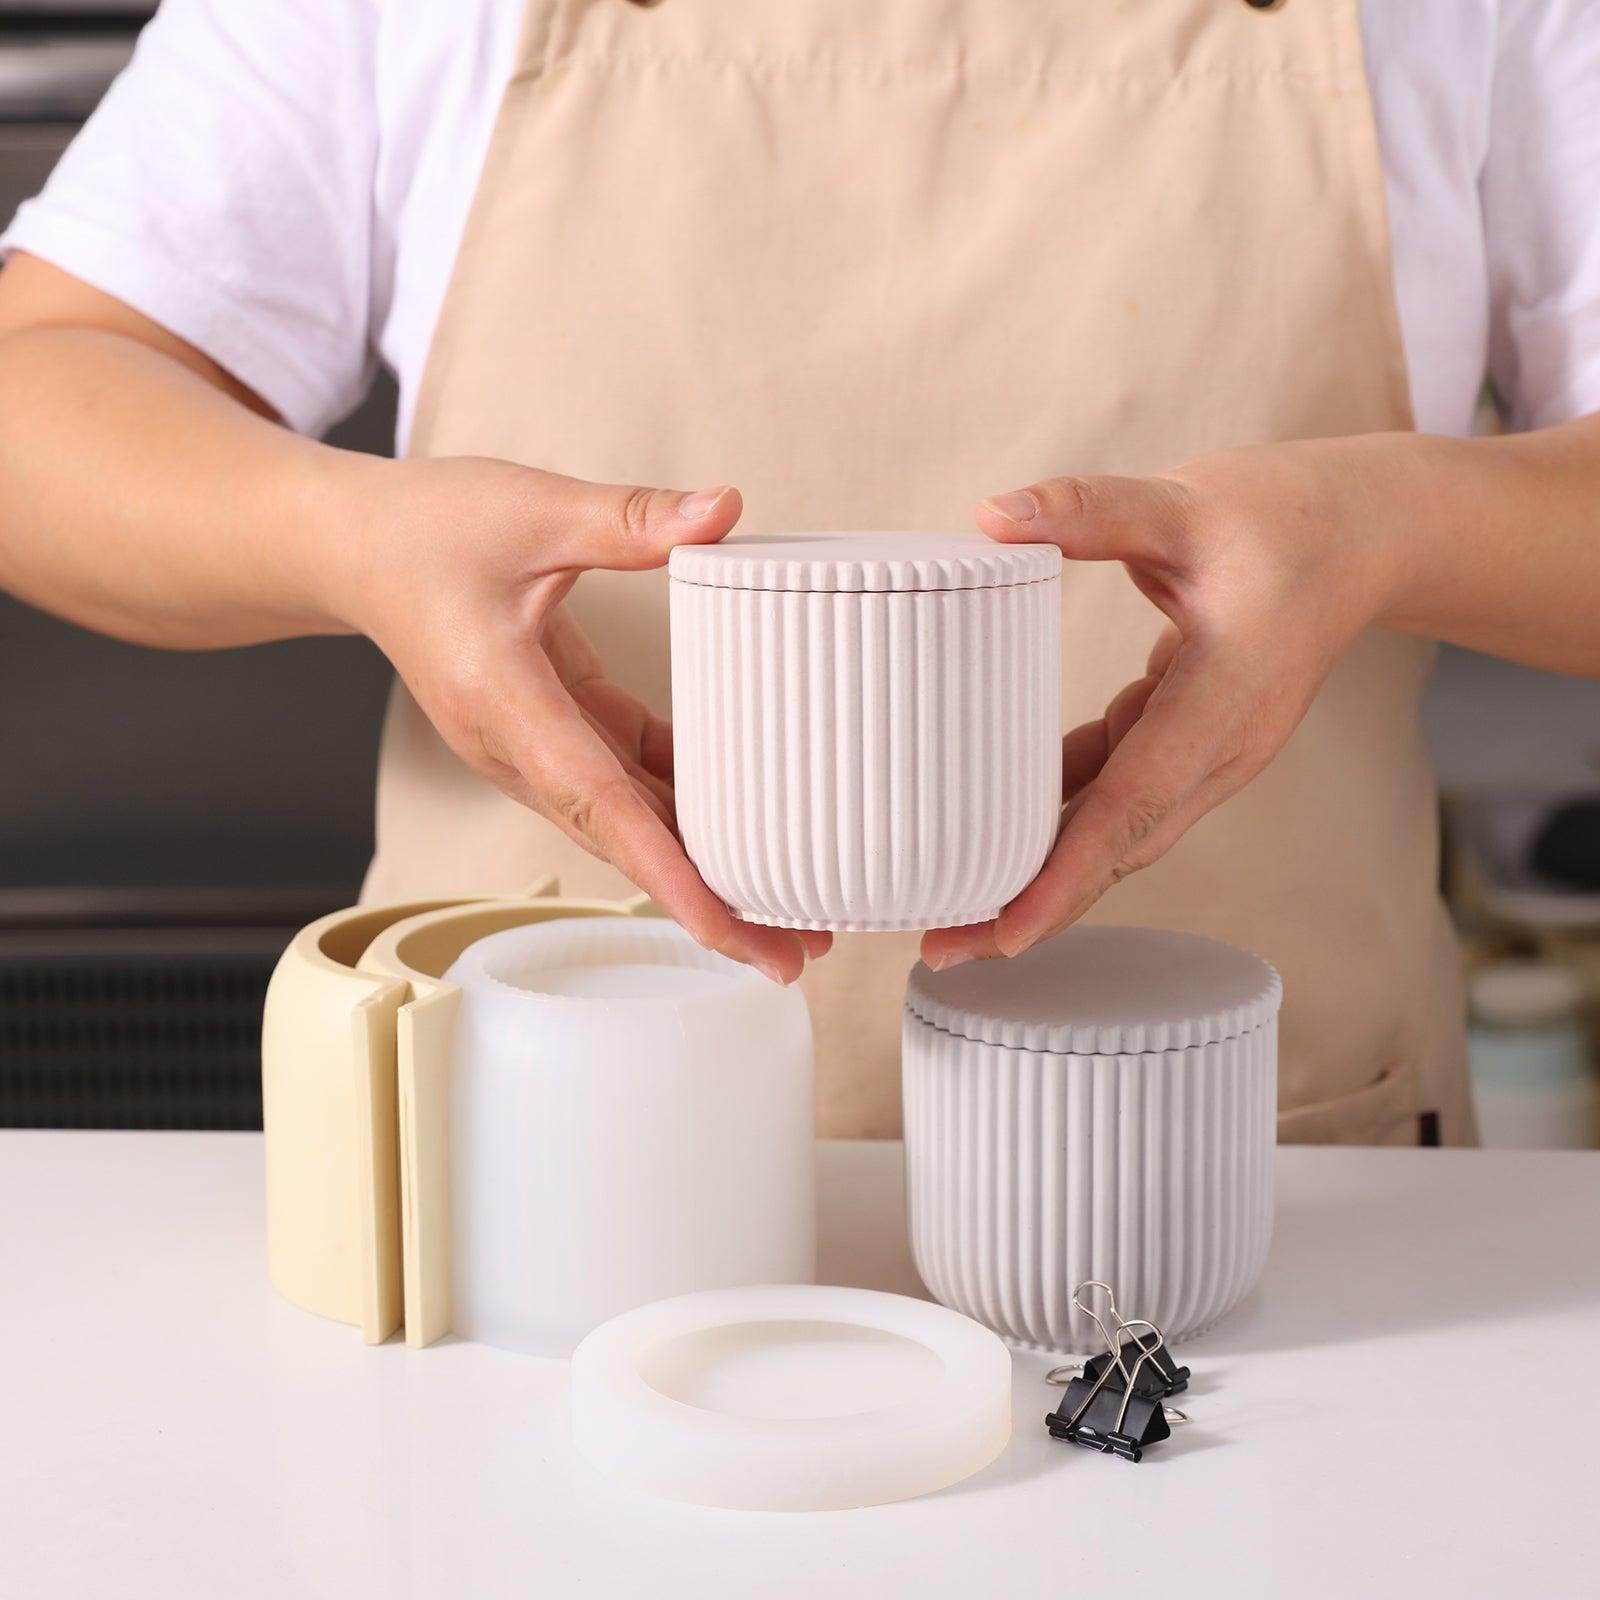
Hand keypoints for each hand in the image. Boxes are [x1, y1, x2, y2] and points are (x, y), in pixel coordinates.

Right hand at [335, 455, 826, 983]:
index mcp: (508, 706)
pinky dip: (683, 807)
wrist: (357, 552)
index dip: (669, 872)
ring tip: (789, 904)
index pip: (600, 806)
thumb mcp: (532, 510)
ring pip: (632, 825)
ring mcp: (536, 751)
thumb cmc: (426, 534)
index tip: (727, 927)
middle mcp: (520, 750)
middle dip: (710, 904)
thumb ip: (630, 518)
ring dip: (706, 867)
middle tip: (798, 949)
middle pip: (628, 845)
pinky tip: (748, 817)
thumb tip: (724, 513)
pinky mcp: (554, 735)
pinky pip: (627, 783)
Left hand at [921, 435, 1406, 968]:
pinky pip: (1117, 792)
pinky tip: (994, 819)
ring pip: (1114, 829)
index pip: (1131, 808)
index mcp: (1221, 707)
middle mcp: (1217, 751)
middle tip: (941, 945)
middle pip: (1115, 848)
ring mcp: (1205, 754)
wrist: (1361, 536)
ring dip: (1039, 869)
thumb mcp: (1187, 505)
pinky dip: (1060, 813)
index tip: (1004, 933)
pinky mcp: (1187, 741)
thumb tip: (996, 515)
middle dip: (1032, 904)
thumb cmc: (1286, 520)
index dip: (1065, 877)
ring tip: (953, 905)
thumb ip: (1094, 510)